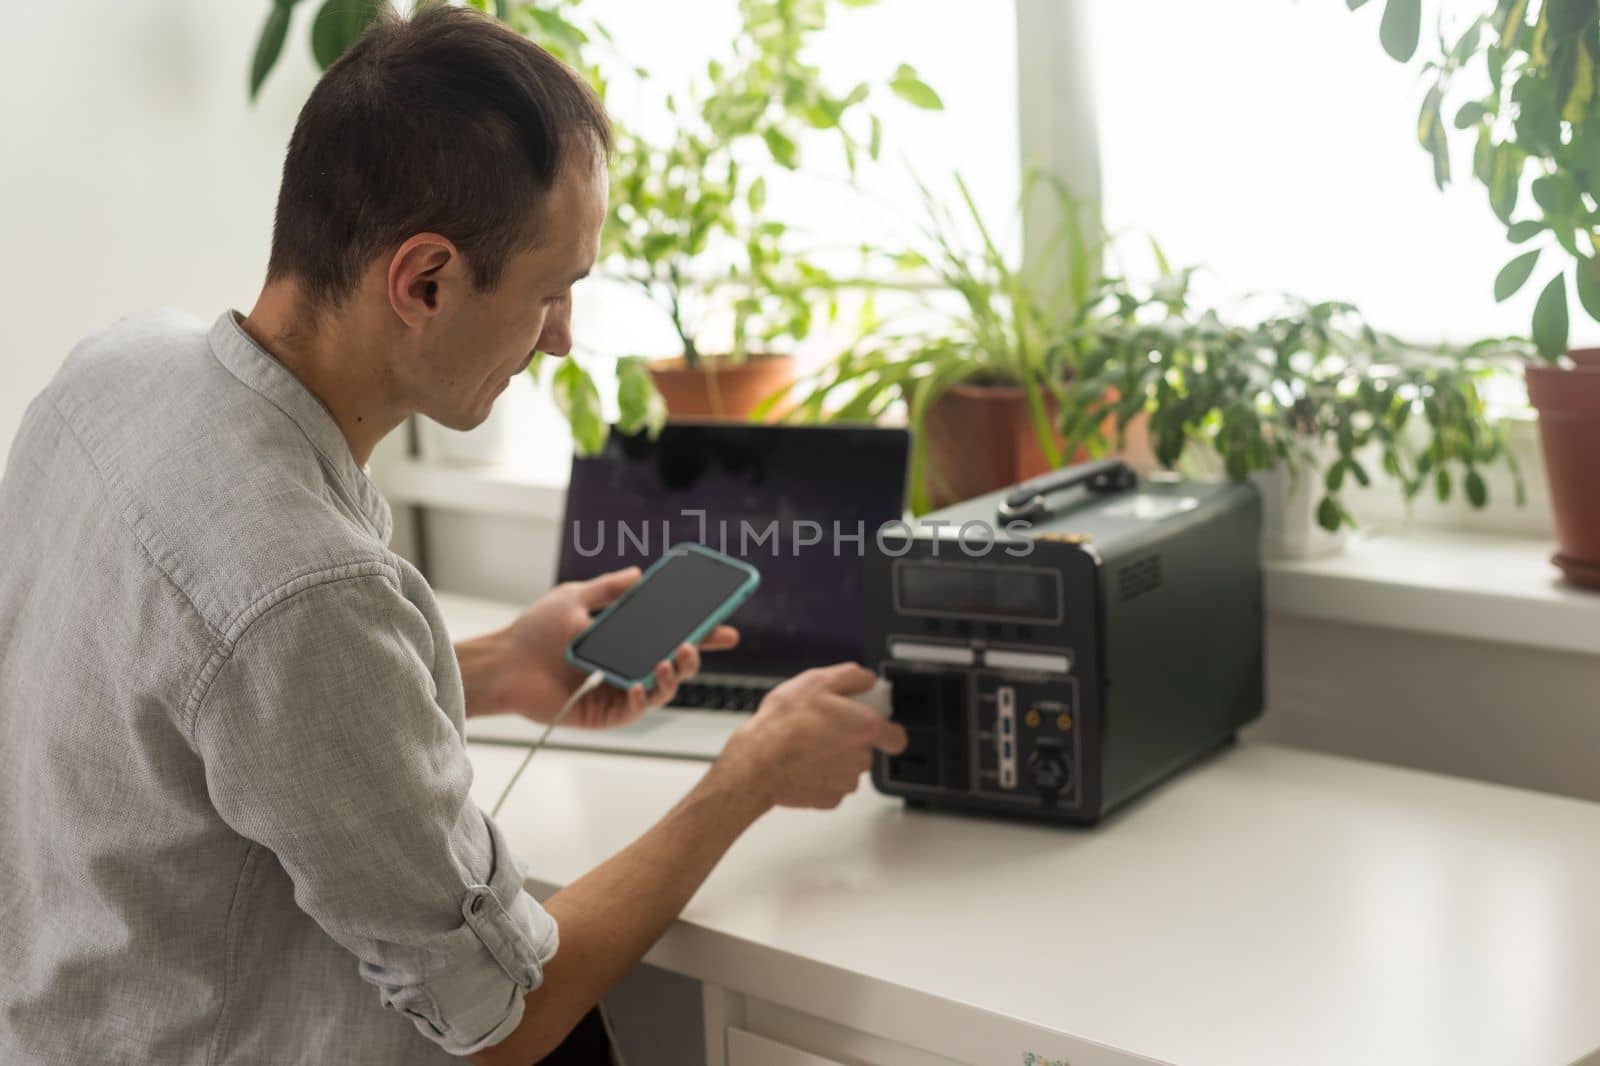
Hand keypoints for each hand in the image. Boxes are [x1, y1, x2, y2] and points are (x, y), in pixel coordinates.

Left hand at [467, 567, 738, 729]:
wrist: (505, 662)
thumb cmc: (534, 632)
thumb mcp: (575, 598)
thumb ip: (609, 589)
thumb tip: (639, 573)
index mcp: (623, 641)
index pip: (670, 637)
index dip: (699, 633)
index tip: (724, 626)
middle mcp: (626, 668)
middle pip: (673, 665)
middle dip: (695, 655)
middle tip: (702, 643)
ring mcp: (617, 692)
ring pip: (660, 690)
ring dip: (673, 676)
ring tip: (672, 659)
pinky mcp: (603, 714)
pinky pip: (633, 711)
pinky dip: (640, 699)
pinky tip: (636, 687)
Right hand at [719, 663, 907, 810]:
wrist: (757, 764)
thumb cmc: (784, 724)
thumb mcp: (816, 681)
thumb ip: (851, 677)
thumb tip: (867, 679)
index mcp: (865, 728)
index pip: (897, 737)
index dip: (886, 730)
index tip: (871, 723)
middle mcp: (861, 758)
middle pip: (866, 749)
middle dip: (849, 739)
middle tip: (824, 726)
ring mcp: (845, 781)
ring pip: (847, 767)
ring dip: (833, 757)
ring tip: (807, 743)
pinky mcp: (829, 799)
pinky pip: (830, 784)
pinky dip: (819, 775)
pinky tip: (801, 762)